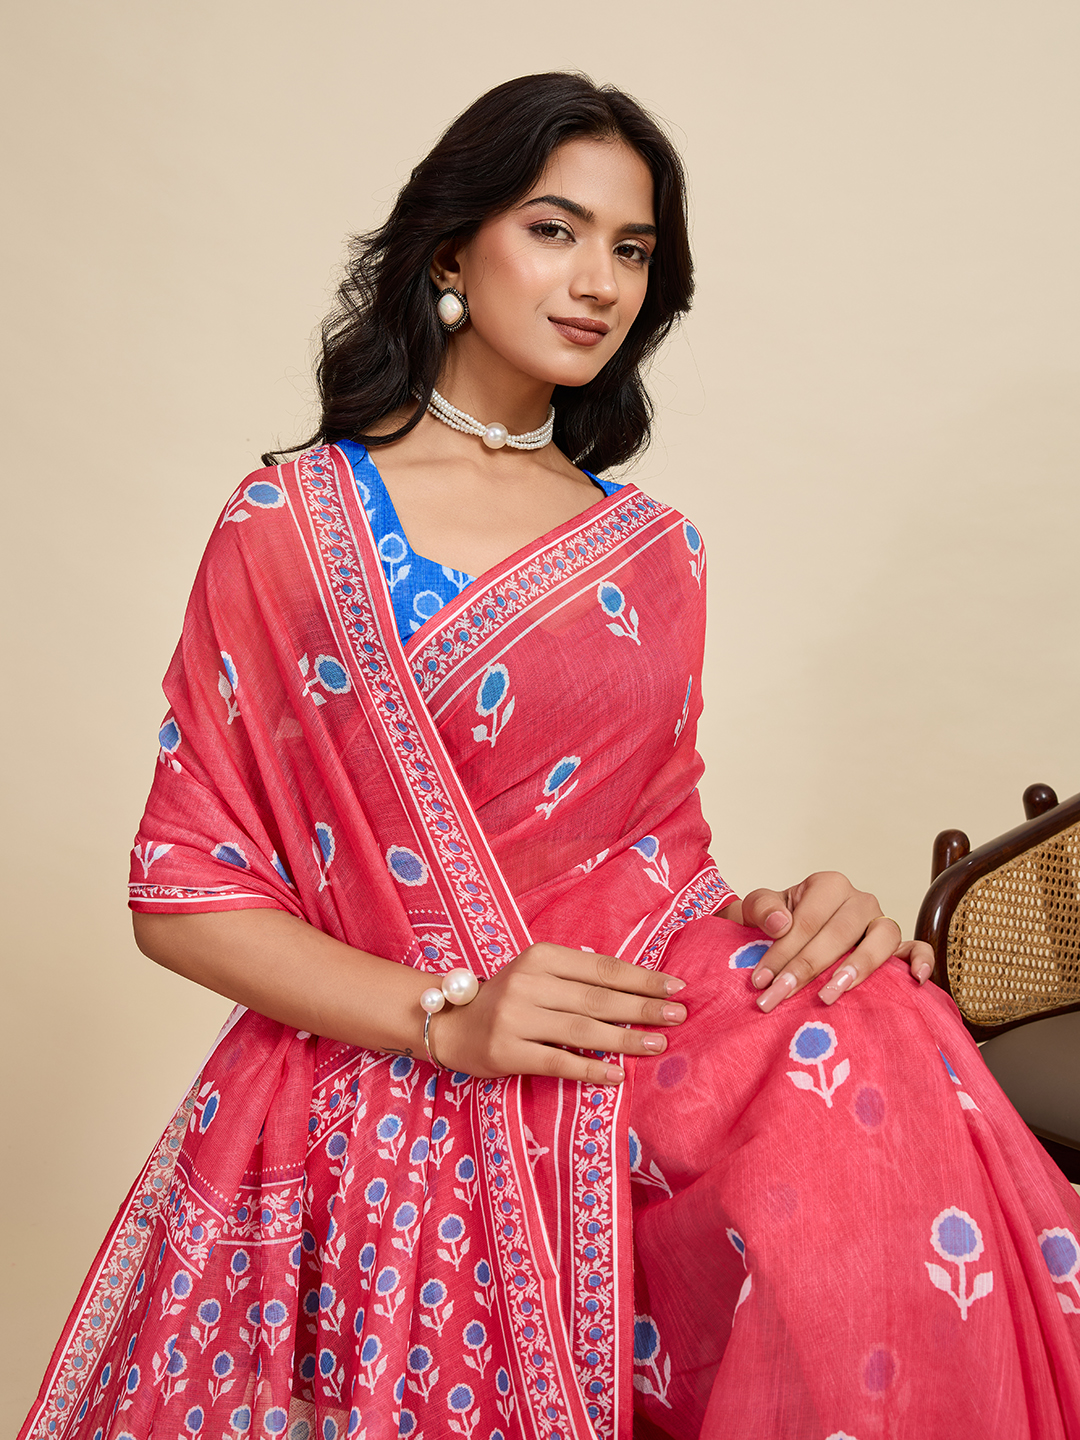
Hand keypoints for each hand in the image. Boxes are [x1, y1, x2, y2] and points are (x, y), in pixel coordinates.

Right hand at [429, 942, 686, 1084]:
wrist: (451, 1024)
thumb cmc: (507, 998)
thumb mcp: (538, 974)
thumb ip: (577, 978)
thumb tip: (638, 988)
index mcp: (539, 957)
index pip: (600, 967)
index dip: (640, 977)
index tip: (675, 987)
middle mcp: (527, 983)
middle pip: (597, 998)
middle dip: (642, 1007)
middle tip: (679, 1014)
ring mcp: (515, 1018)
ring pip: (582, 1029)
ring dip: (625, 1038)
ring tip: (658, 1044)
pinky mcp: (506, 1051)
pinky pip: (558, 1062)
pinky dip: (590, 1068)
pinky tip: (617, 1074)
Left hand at [724, 871, 933, 1011]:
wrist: (786, 934)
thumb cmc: (775, 923)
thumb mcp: (756, 909)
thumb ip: (761, 908)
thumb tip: (781, 923)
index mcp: (827, 885)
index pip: (807, 921)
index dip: (782, 952)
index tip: (762, 981)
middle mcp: (859, 900)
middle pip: (839, 934)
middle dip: (806, 968)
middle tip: (780, 996)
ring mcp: (880, 922)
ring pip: (881, 939)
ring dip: (857, 968)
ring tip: (829, 994)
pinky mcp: (897, 945)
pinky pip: (917, 948)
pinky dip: (921, 960)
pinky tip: (915, 980)